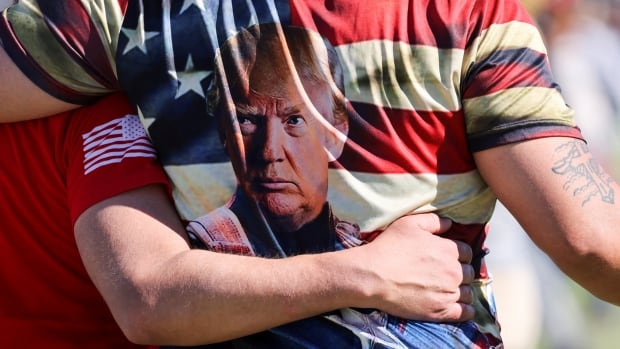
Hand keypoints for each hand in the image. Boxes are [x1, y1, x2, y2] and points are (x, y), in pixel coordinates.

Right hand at [355, 213, 474, 321]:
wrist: (372, 276)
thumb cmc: (388, 247)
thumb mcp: (409, 223)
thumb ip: (434, 221)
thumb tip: (450, 224)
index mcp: (449, 249)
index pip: (467, 252)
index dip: (457, 254)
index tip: (446, 258)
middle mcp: (454, 271)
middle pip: (469, 272)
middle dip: (459, 272)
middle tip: (443, 274)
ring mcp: (449, 293)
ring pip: (468, 293)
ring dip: (461, 290)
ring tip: (447, 290)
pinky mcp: (441, 311)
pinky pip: (465, 313)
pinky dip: (465, 310)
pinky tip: (456, 306)